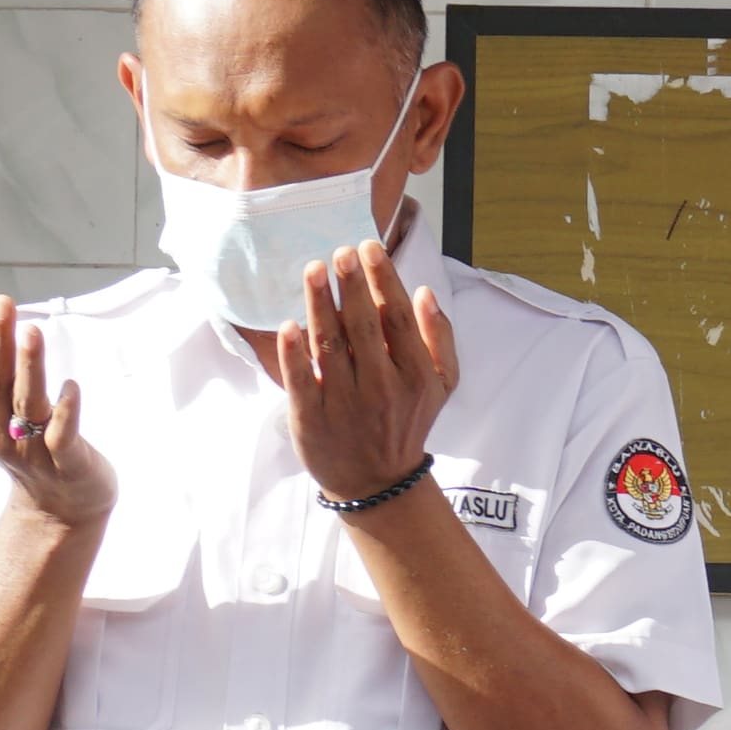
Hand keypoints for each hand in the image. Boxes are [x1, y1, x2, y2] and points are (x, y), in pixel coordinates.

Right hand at [0, 294, 113, 533]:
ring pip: (27, 404)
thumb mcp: (0, 415)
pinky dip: (66, 410)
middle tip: (2, 303)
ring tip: (31, 330)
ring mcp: (32, 451)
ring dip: (29, 365)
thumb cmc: (32, 448)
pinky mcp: (67, 464)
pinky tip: (70, 385)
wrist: (61, 510)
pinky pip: (63, 435)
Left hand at [274, 236, 459, 503]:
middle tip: (339, 251)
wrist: (378, 482)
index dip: (382, 279)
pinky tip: (289, 324)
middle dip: (350, 285)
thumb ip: (439, 338)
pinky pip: (301, 382)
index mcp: (415, 375)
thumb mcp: (441, 385)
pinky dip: (294, 354)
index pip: (397, 317)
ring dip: (319, 305)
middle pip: (363, 326)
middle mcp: (383, 388)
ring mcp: (346, 405)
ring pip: (330, 347)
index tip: (368, 247)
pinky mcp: (313, 420)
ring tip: (313, 270)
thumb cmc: (406, 422)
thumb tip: (426, 293)